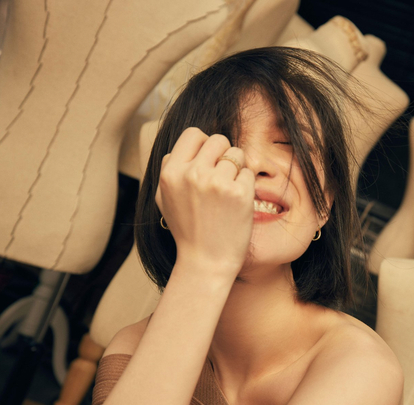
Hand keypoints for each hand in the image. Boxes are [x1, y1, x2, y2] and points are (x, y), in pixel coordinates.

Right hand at [155, 128, 254, 275]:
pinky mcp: (240, 193)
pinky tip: (237, 204)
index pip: (193, 133)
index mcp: (171, 173)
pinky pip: (249, 173)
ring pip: (237, 154)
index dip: (204, 145)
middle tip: (222, 177)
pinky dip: (246, 186)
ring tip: (228, 192)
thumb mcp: (164, 198)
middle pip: (218, 139)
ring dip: (237, 169)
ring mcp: (217, 183)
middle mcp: (193, 174)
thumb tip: (183, 147)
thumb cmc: (187, 230)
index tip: (208, 161)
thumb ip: (170, 169)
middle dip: (223, 154)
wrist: (206, 262)